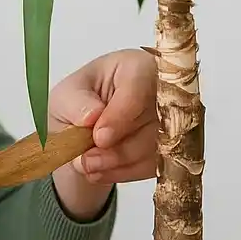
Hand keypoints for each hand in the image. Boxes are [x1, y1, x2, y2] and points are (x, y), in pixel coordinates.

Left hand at [47, 48, 158, 219]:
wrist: (86, 128)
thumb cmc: (81, 101)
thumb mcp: (66, 95)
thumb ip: (75, 103)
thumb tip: (92, 116)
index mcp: (137, 66)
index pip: (140, 87)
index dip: (120, 116)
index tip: (98, 137)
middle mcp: (164, 91)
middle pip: (154, 123)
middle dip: (118, 148)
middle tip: (86, 160)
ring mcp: (174, 121)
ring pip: (156, 149)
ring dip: (119, 164)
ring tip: (88, 165)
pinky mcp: (172, 149)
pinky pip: (155, 166)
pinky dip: (125, 173)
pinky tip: (102, 171)